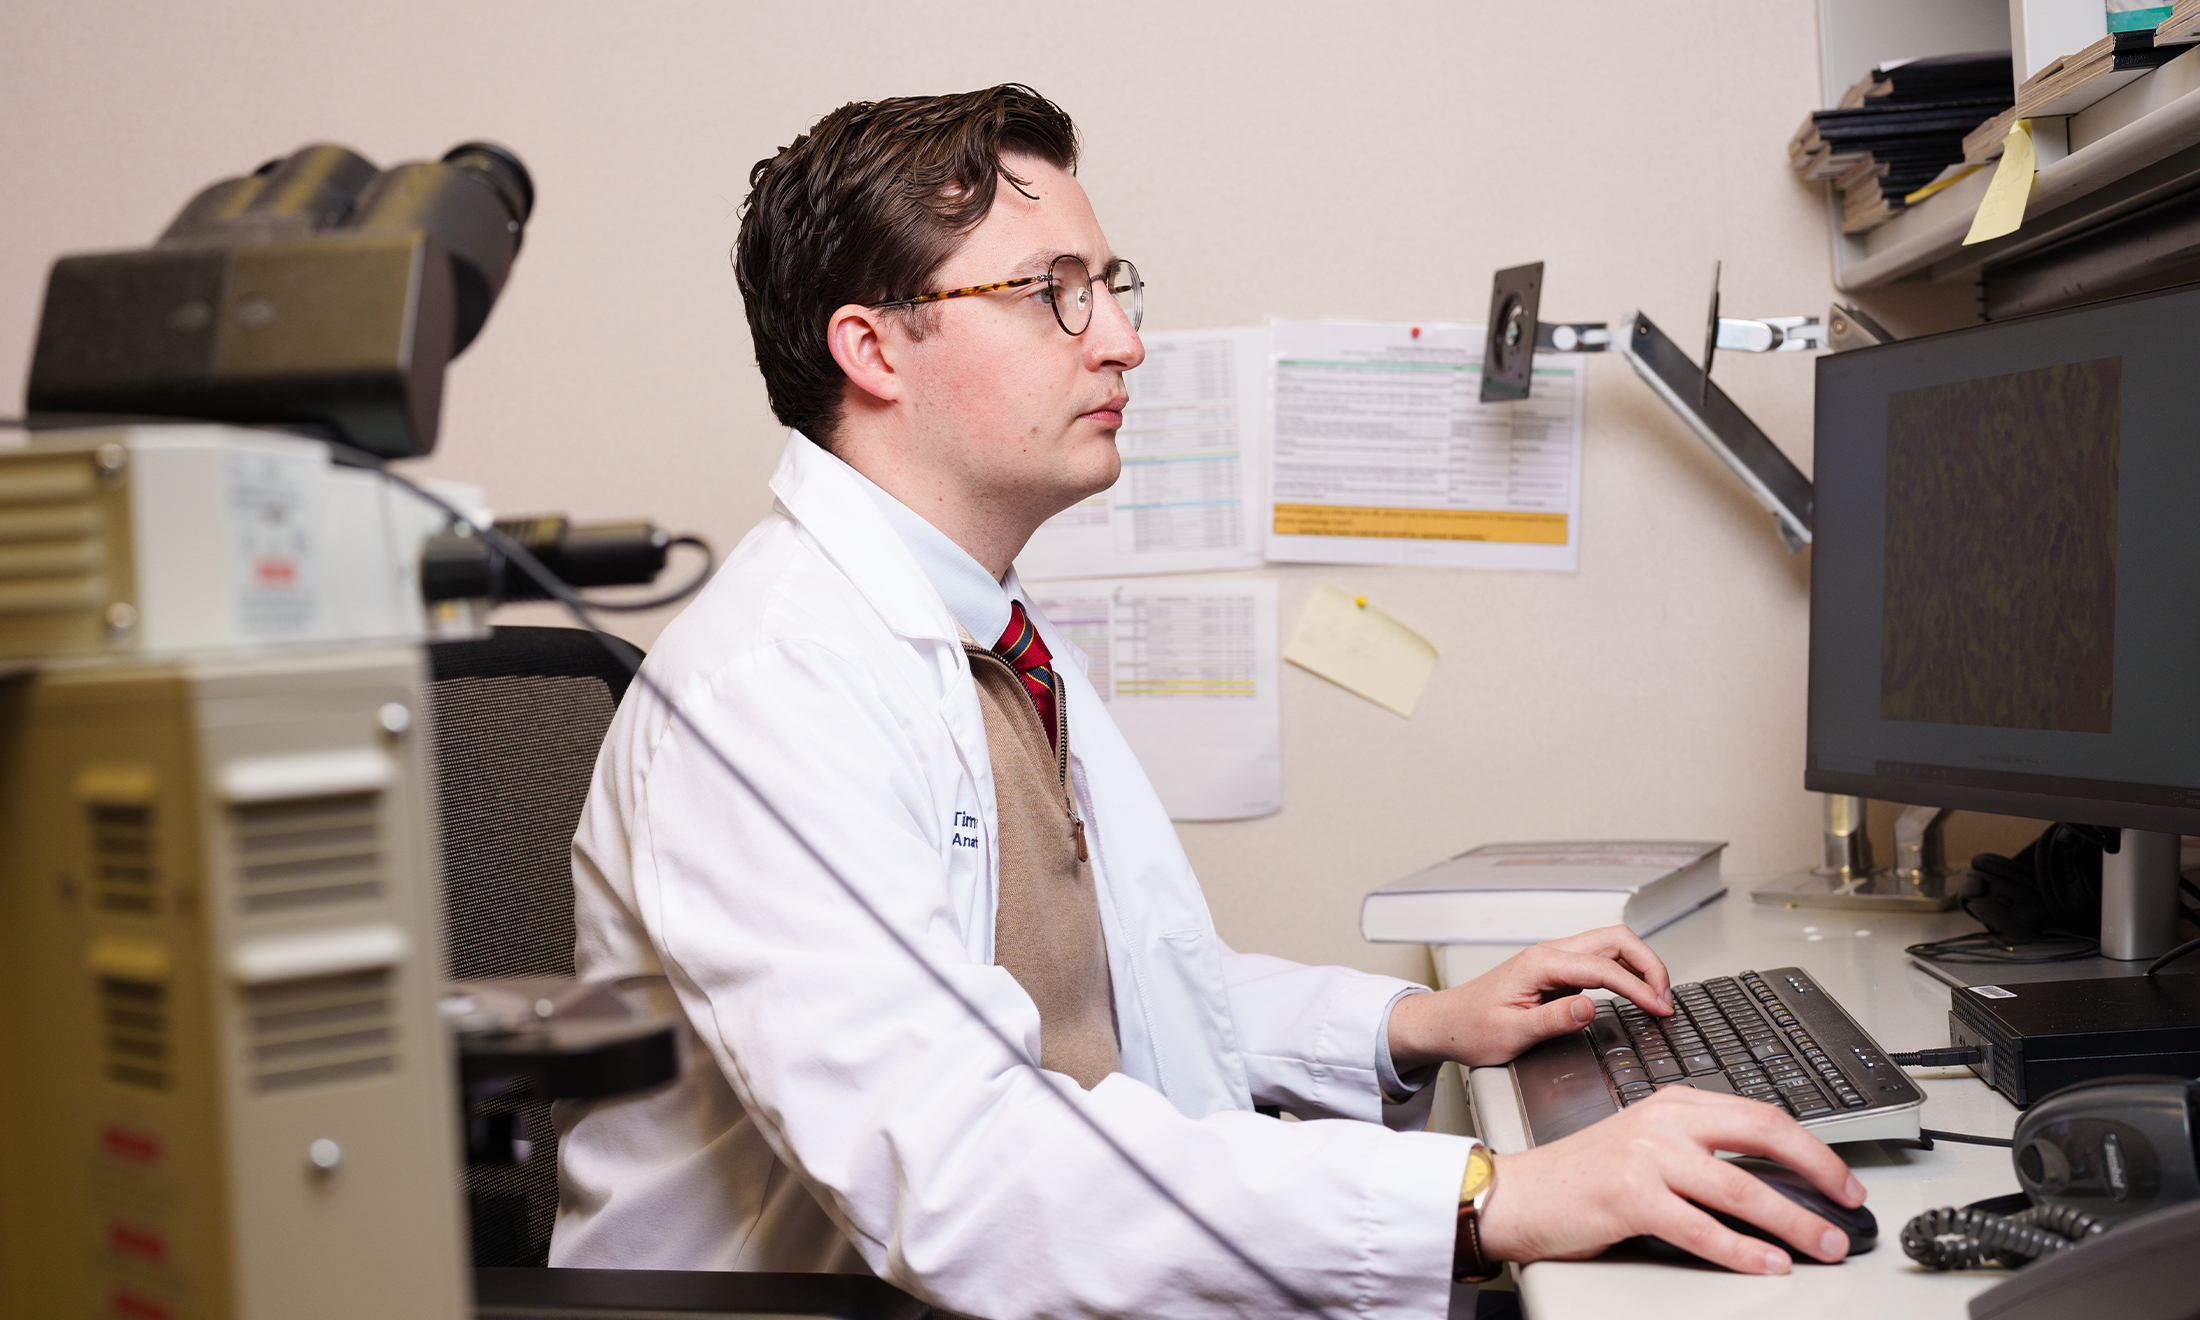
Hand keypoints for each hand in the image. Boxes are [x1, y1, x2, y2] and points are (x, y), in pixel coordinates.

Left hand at [1388, 926, 1671, 1069]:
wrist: (1445, 1023)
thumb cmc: (1471, 1029)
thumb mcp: (1511, 1033)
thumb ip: (1554, 1020)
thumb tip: (1590, 1007)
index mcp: (1539, 964)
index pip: (1603, 968)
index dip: (1638, 988)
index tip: (1659, 1009)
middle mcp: (1548, 953)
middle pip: (1615, 939)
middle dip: (1649, 963)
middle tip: (1666, 997)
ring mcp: (1553, 959)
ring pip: (1609, 945)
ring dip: (1639, 965)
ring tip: (1658, 996)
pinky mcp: (1556, 970)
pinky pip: (1600, 960)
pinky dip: (1626, 971)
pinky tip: (1636, 992)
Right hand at [1475, 1086, 1866, 1273]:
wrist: (1519, 1192)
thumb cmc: (1583, 1177)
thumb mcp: (1647, 1146)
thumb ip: (1701, 1152)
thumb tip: (1774, 1184)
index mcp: (1674, 1103)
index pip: (1761, 1114)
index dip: (1812, 1147)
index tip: (1843, 1177)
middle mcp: (1664, 1121)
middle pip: (1763, 1135)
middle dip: (1819, 1170)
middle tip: (1850, 1202)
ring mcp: (1646, 1156)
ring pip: (1741, 1188)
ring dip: (1794, 1221)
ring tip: (1824, 1244)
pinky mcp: (1629, 1197)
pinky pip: (1701, 1228)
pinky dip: (1743, 1250)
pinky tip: (1769, 1263)